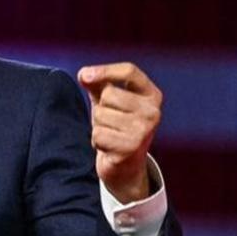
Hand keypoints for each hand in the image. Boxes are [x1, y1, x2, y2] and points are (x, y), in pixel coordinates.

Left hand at [76, 62, 162, 202]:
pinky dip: (97, 141)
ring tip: (110, 134)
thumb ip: (97, 84)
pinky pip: (98, 134)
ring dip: (98, 126)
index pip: (129, 71)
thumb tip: (84, 74)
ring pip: (101, 115)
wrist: (125, 165)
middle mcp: (153, 111)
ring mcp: (144, 130)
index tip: (83, 75)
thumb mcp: (109, 101)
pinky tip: (109, 146)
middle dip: (100, 108)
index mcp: (152, 95)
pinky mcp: (131, 148)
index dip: (104, 70)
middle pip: (109, 94)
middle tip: (109, 122)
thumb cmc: (117, 127)